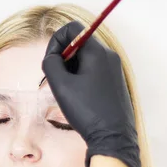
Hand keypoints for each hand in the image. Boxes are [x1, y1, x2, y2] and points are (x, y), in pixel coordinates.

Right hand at [42, 21, 140, 166]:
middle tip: (56, 81)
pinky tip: (78, 98)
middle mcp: (109, 56)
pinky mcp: (115, 82)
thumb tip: (53, 56)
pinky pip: (94, 70)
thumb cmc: (87, 111)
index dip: (55, 42)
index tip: (51, 63)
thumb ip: (51, 63)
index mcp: (97, 52)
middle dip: (63, 58)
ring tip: (67, 92)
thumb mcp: (61, 86)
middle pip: (79, 43)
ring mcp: (114, 70)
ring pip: (85, 58)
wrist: (114, 138)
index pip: (72, 28)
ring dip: (71, 70)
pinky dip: (81, 78)